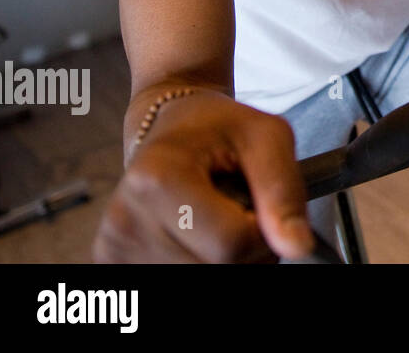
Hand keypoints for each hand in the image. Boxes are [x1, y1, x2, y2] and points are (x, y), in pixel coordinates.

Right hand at [93, 90, 314, 262]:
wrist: (172, 125)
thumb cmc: (220, 127)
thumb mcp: (267, 137)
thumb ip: (284, 190)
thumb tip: (297, 246)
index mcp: (157, 178)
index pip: (231, 245)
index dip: (263, 232)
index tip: (260, 205)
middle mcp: (124, 217)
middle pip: (213, 270)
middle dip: (245, 250)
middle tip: (242, 211)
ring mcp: (113, 245)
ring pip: (197, 282)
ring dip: (225, 260)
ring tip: (218, 219)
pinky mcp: (111, 262)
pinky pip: (176, 282)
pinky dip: (200, 264)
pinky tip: (196, 234)